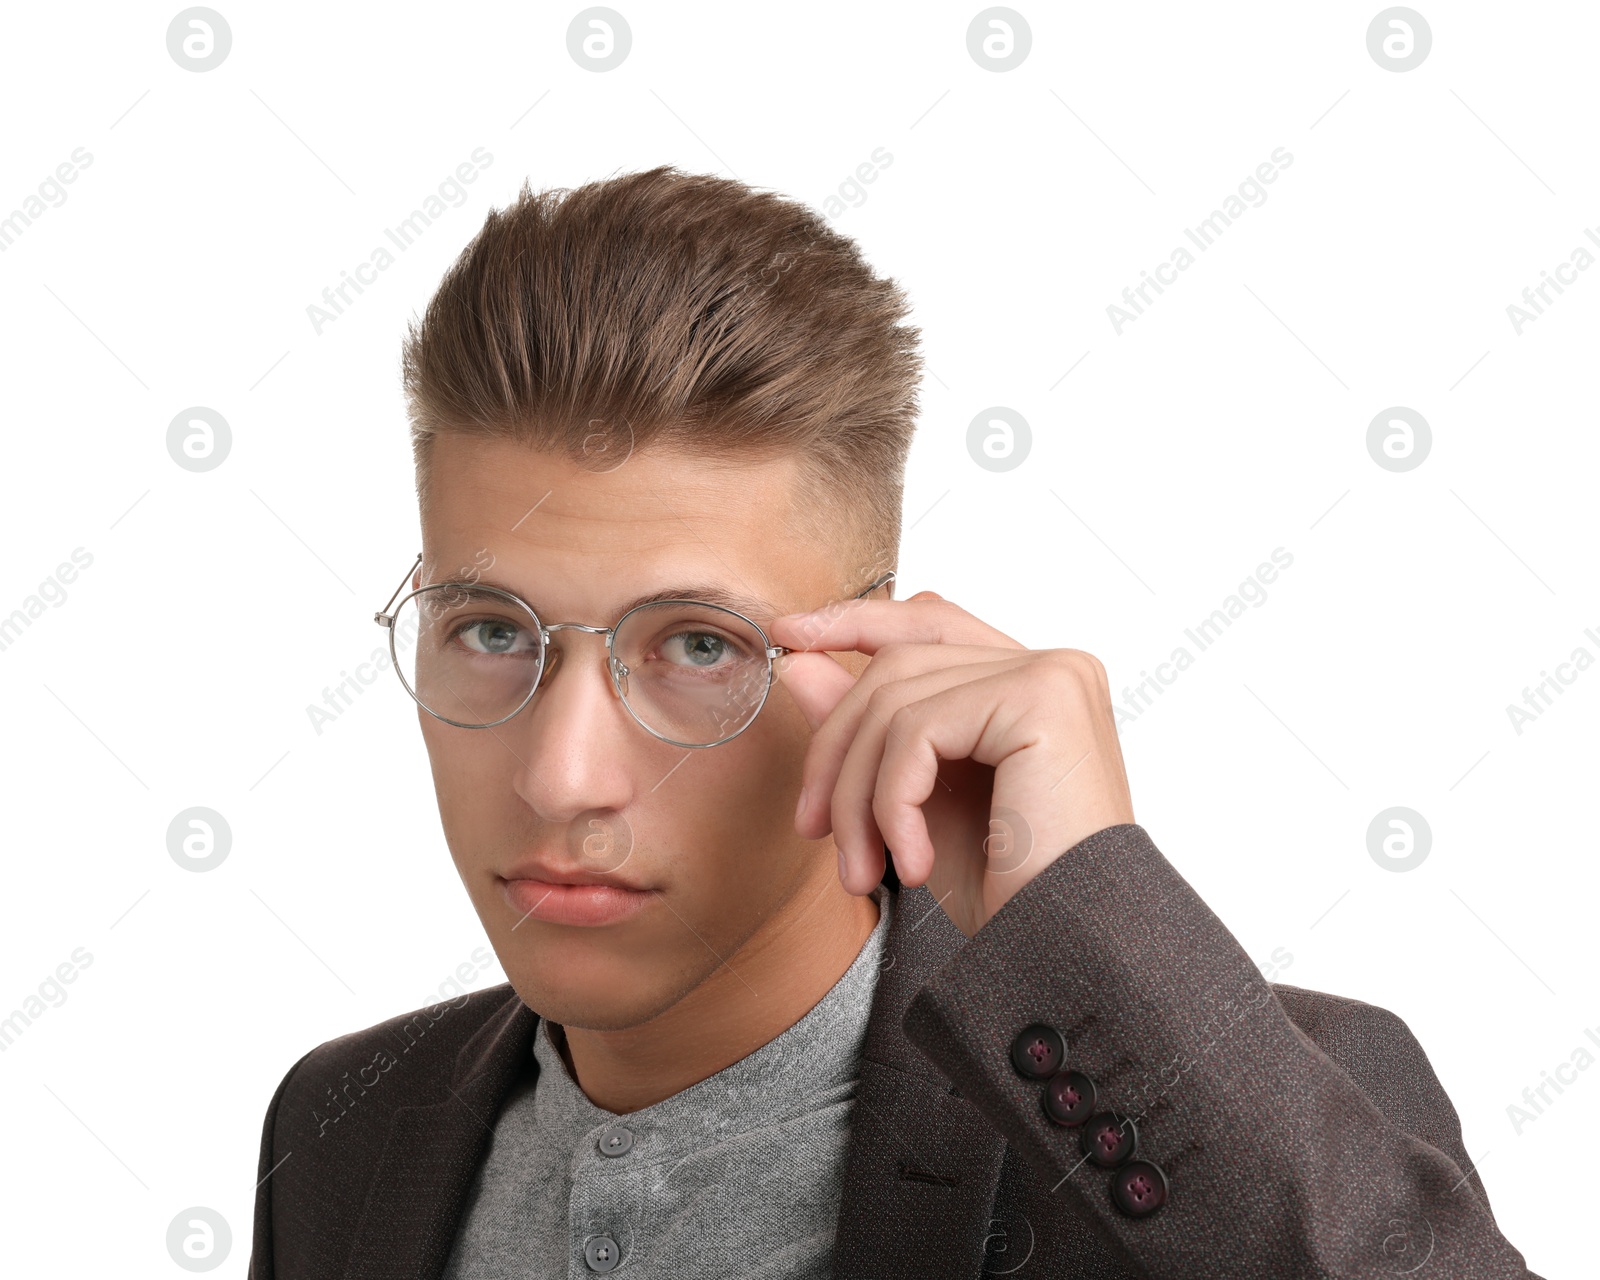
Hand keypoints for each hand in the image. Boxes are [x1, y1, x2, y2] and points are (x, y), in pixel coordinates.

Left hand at [767, 590, 1134, 937]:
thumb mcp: (914, 802)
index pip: (928, 624)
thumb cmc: (1011, 892)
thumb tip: (798, 664)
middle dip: (836, 747)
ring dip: (856, 793)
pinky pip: (917, 729)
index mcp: (1031, 684)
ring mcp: (1051, 675)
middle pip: (898, 664)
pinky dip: (891, 801)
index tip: (789, 639)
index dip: (855, 622)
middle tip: (811, 828)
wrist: (1069, 954)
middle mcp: (1051, 666)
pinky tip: (912, 863)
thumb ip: (864, 729)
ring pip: (896, 700)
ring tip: (862, 869)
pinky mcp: (1042, 698)